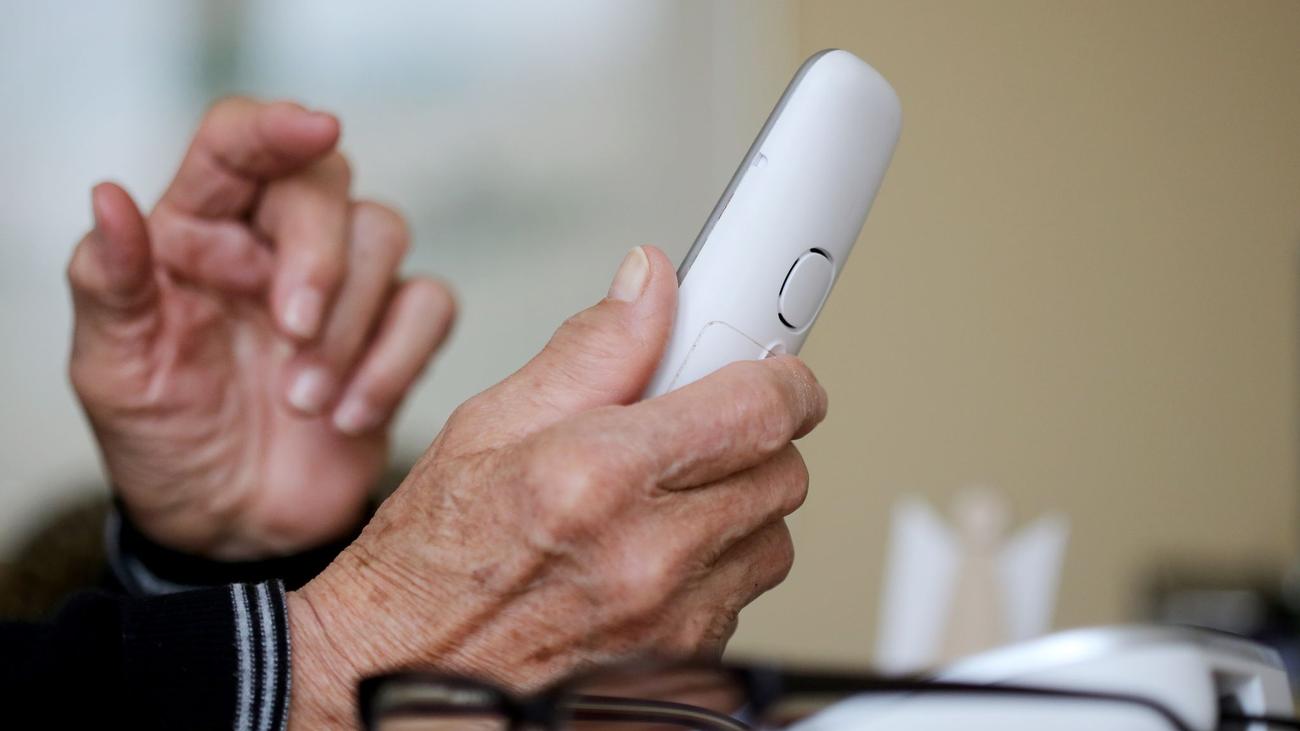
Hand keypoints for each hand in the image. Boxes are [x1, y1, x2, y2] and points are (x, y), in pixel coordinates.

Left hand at [68, 99, 454, 558]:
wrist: (230, 528)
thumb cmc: (165, 441)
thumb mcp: (114, 371)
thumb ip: (110, 282)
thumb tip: (108, 196)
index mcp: (197, 231)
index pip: (236, 143)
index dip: (275, 125)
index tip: (315, 127)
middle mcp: (273, 243)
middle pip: (326, 182)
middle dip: (319, 256)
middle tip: (291, 332)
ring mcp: (342, 286)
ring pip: (385, 235)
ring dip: (352, 325)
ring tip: (304, 403)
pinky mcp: (393, 334)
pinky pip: (430, 306)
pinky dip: (398, 361)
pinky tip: (350, 417)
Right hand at [285, 246, 827, 725]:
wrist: (401, 673)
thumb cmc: (430, 562)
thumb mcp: (486, 426)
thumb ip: (589, 350)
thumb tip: (649, 286)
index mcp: (597, 477)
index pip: (758, 410)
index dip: (783, 379)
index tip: (777, 369)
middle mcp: (647, 556)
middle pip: (782, 472)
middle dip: (754, 439)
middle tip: (700, 428)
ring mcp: (672, 622)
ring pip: (771, 538)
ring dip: (738, 506)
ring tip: (663, 498)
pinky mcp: (683, 666)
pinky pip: (741, 597)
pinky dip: (715, 568)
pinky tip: (651, 556)